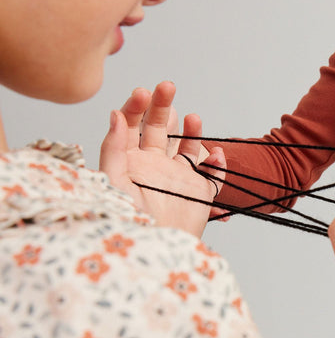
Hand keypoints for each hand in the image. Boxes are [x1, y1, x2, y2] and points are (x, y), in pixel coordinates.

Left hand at [99, 81, 225, 236]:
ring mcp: (177, 178)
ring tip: (192, 118)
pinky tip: (216, 153)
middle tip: (167, 86)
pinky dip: (218, 163)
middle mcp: (153, 166)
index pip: (131, 126)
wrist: (153, 252)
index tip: (143, 92)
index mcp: (129, 162)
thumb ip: (113, 149)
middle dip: (163, 106)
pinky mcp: (199, 192)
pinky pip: (213, 173)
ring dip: (191, 130)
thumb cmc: (127, 222)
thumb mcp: (113, 183)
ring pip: (187, 146)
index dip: (136, 107)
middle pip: (159, 128)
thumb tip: (114, 114)